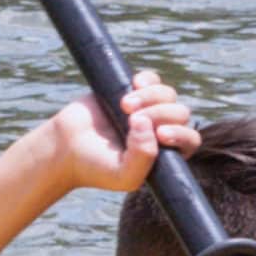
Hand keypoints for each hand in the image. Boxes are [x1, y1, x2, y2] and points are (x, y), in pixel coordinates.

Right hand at [42, 70, 199, 195]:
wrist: (65, 147)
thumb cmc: (96, 167)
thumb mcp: (124, 176)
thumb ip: (143, 158)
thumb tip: (148, 124)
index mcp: (166, 154)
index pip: (190, 140)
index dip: (181, 134)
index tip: (160, 135)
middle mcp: (160, 130)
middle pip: (180, 113)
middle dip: (160, 114)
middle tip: (131, 120)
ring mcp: (148, 109)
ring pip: (168, 94)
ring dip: (151, 97)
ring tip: (124, 105)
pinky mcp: (131, 91)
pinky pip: (152, 79)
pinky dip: (147, 80)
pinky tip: (133, 85)